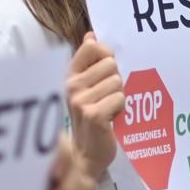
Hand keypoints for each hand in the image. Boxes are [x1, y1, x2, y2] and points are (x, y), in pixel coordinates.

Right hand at [67, 32, 124, 179]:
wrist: (85, 154)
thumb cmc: (88, 118)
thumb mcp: (85, 88)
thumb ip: (88, 61)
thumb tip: (91, 35)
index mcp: (69, 76)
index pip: (91, 47)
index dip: (106, 56)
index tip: (105, 70)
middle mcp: (71, 86)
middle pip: (110, 64)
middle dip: (114, 80)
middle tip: (106, 97)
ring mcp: (81, 101)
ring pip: (117, 82)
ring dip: (118, 96)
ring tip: (107, 109)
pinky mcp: (94, 115)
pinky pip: (120, 99)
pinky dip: (120, 110)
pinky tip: (110, 119)